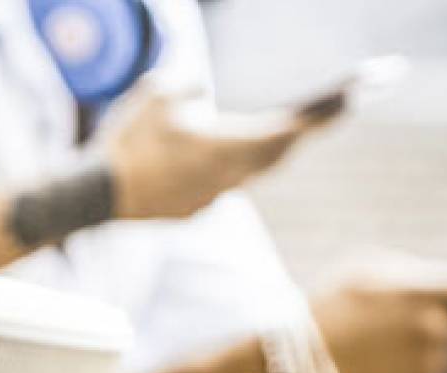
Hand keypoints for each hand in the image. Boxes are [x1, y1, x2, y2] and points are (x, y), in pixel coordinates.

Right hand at [106, 77, 336, 221]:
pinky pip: (220, 185)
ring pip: (249, 171)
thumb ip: (191, 87)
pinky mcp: (193, 211)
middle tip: (330, 111)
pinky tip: (220, 157)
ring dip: (266, 150)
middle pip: (277, 153)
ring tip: (286, 131)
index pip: (288, 130)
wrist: (95, 194)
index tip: (350, 99)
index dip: (322, 114)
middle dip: (302, 131)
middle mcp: (229, 177)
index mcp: (227, 146)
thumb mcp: (158, 92)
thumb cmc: (129, 139)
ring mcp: (211, 199)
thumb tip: (203, 95)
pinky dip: (227, 168)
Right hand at [313, 251, 446, 372]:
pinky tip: (393, 355)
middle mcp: (434, 332)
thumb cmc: (331, 304)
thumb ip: (421, 272)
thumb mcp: (370, 268)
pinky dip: (427, 362)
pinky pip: (440, 369)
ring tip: (403, 335)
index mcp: (422, 293)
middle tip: (444, 311)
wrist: (297, 361)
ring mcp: (427, 366)